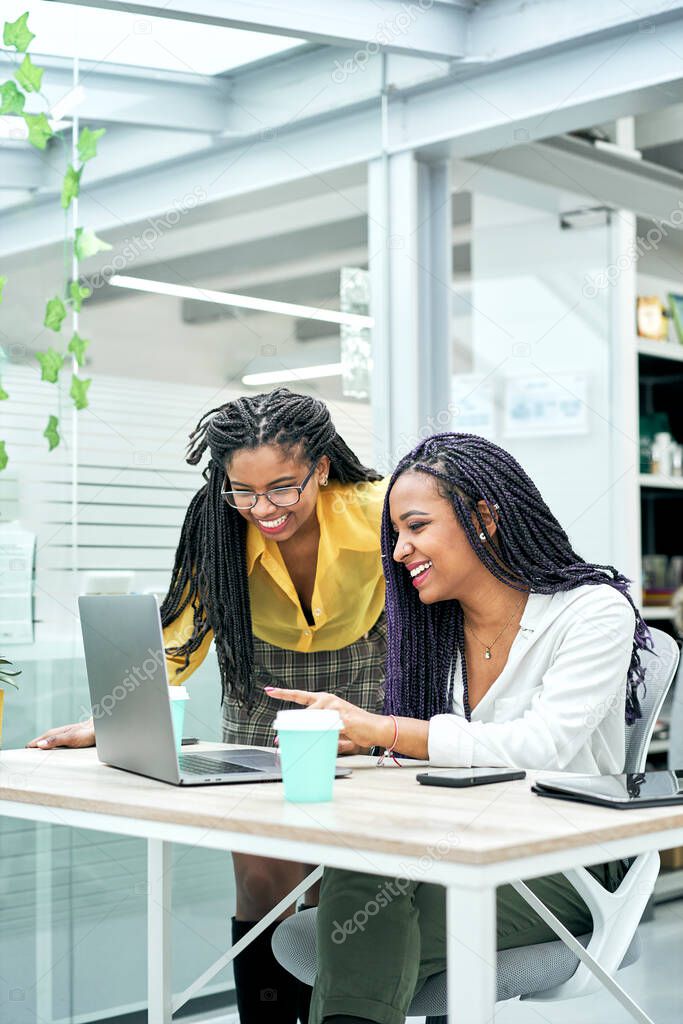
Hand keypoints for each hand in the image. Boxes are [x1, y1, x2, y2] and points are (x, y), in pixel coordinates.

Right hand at [26, 719, 94, 748]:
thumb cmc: (88, 733)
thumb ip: (56, 740)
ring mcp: (72, 732)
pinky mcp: (78, 735)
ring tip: (40, 746)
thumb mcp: (70, 738)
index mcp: (61, 731)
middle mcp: (66, 731)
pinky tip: (59, 744)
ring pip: (56, 736)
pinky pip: (63, 739)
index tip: (27, 748)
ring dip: (47, 741)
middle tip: (30, 748)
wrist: (103, 727)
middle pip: (49, 736)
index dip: (36, 742)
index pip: (45, 737)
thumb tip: (40, 744)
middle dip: (39, 741)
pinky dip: (57, 742)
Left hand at [265, 688, 391, 752]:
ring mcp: (334, 707)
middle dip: (290, 727)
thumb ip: (318, 732)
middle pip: (302, 713)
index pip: (300, 695)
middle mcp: (327, 700)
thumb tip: (300, 739)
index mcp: (324, 700)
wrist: (376, 729)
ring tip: (296, 745)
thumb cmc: (355, 730)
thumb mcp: (332, 731)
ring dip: (302, 734)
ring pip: (310, 720)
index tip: (269, 690)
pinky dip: (318, 737)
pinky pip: (324, 729)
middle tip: (279, 739)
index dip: (283, 693)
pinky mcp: (341, 717)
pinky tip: (318, 743)